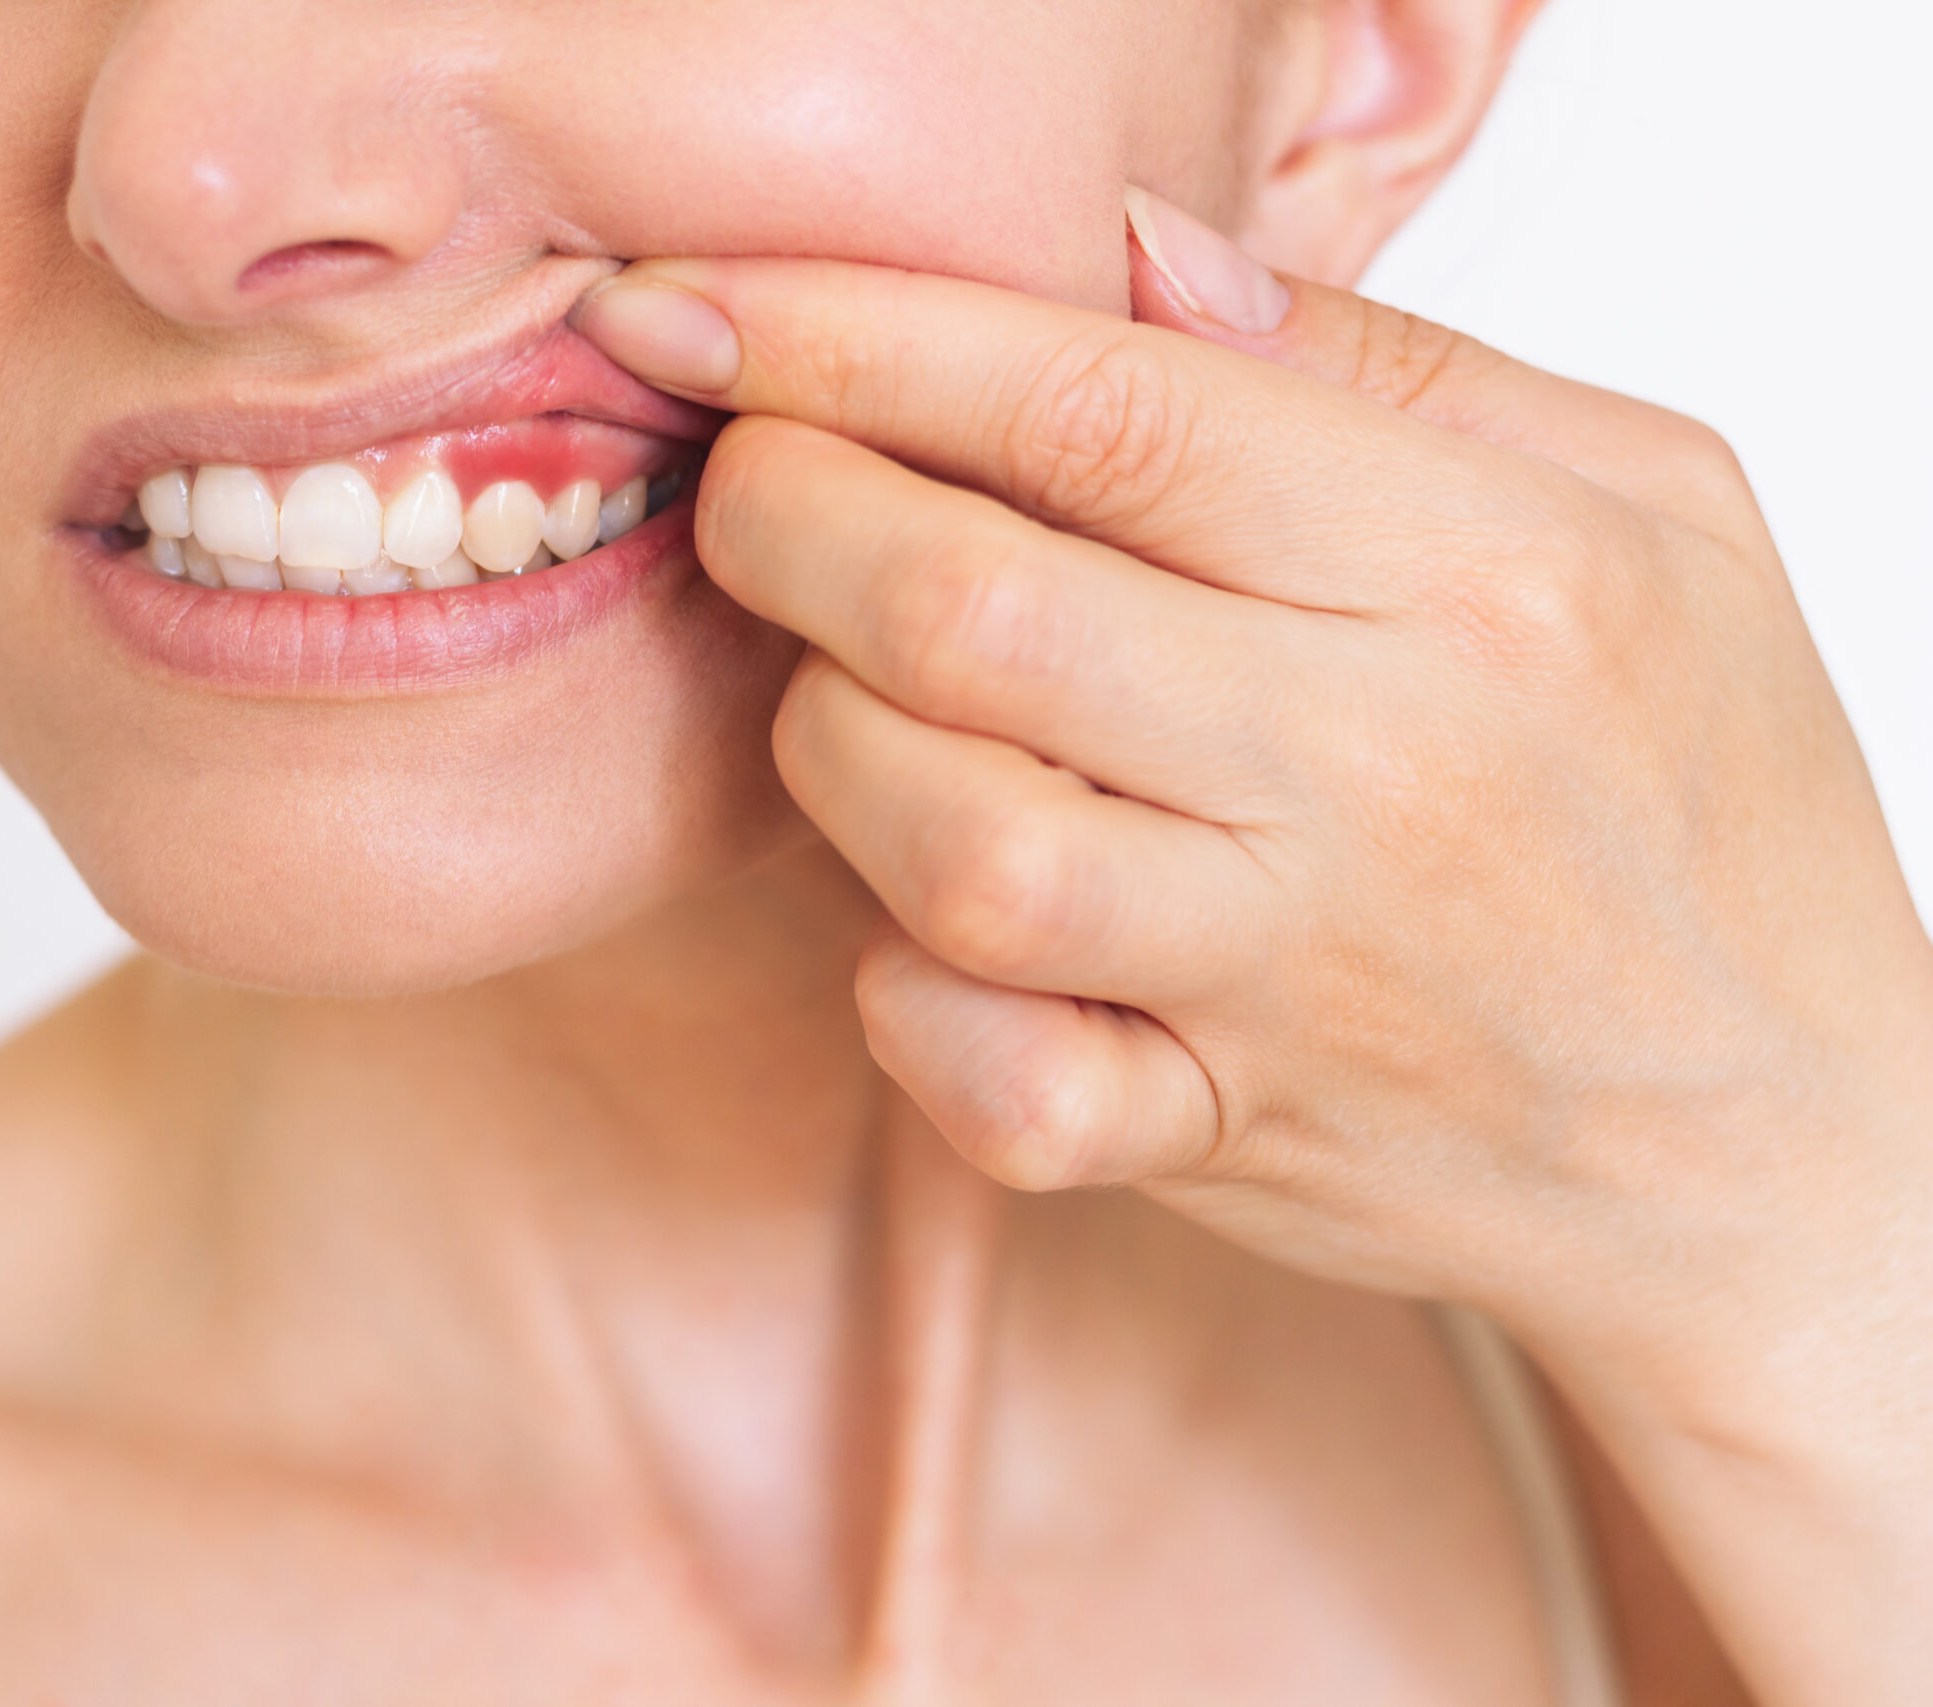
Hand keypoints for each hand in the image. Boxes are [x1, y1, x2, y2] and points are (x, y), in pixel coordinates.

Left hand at [571, 192, 1932, 1699]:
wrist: (1785, 1140)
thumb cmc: (1706, 799)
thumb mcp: (1649, 504)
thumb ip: (1384, 363)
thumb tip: (1129, 261)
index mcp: (1482, 574)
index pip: (1105, 410)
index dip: (855, 337)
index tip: (703, 311)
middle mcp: (1374, 771)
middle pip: (976, 612)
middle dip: (786, 517)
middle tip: (749, 484)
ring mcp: (1287, 972)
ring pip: (955, 843)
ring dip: (830, 749)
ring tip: (850, 697)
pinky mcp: (1221, 1132)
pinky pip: (996, 1086)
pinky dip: (904, 1002)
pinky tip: (923, 932)